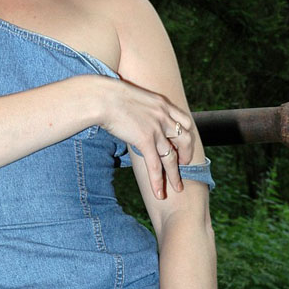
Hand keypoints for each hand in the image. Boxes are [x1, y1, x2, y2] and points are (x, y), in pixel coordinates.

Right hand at [93, 76, 194, 198]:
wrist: (102, 97)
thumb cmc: (110, 95)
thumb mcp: (135, 97)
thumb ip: (143, 109)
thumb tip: (137, 118)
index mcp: (163, 104)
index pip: (185, 121)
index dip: (186, 135)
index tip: (183, 145)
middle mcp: (164, 116)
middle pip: (185, 139)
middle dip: (186, 155)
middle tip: (183, 165)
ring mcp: (156, 129)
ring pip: (172, 158)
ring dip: (175, 175)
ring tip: (177, 188)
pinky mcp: (145, 140)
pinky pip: (155, 166)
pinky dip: (158, 181)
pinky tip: (159, 193)